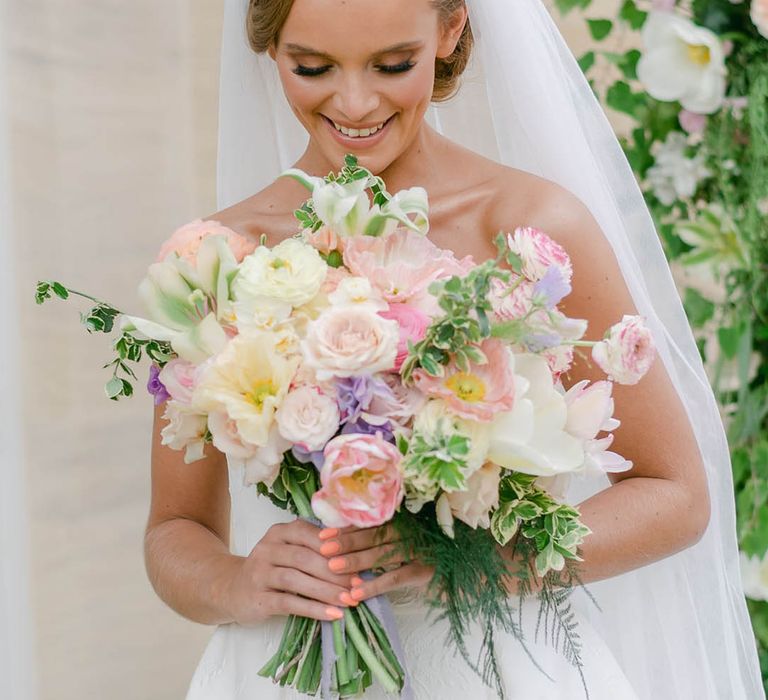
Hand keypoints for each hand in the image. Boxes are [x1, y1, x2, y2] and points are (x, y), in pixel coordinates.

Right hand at [224, 519, 358, 624]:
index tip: (357, 558)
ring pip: (296, 580)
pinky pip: (289, 603)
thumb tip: (353, 555)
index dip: (334, 546)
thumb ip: (313, 547)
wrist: (232, 590)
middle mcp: (267, 549)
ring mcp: (259, 573)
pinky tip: (332, 614)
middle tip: (357, 583)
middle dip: (335, 571)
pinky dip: (313, 609)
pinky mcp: (257, 598)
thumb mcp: (288, 551)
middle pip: (305, 558)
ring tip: (349, 600)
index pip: (308, 534)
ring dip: (326, 591)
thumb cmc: (270, 569)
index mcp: (279, 532)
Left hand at [317, 525, 433, 602]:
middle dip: (347, 542)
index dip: (346, 528)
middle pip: (374, 535)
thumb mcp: (404, 538)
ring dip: (357, 560)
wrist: (460, 566)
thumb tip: (343, 538)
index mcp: (402, 520)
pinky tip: (356, 593)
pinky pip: (396, 577)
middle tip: (323, 549)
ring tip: (334, 567)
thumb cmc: (425, 552)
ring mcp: (419, 549)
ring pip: (383, 553)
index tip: (323, 534)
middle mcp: (410, 531)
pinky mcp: (424, 571)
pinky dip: (375, 585)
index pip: (370, 523)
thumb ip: (380, 535)